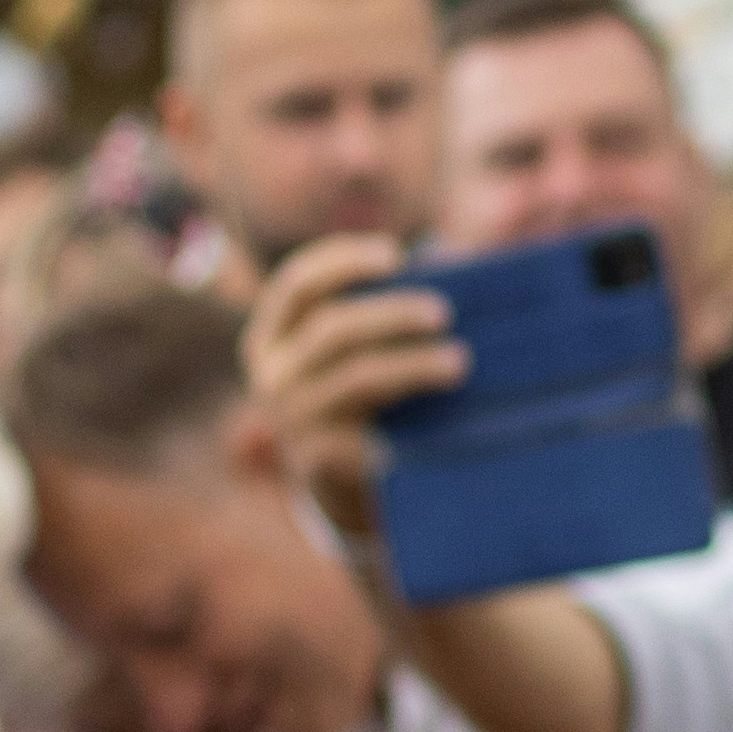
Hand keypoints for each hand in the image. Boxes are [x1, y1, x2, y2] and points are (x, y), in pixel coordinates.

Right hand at [243, 231, 466, 535]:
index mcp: (271, 334)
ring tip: (460, 359)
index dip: (343, 262)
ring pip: (358, 376)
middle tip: (444, 311)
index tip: (396, 254)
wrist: (343, 477)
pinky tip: (444, 399)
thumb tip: (447, 256)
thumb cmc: (361, 393)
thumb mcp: (358, 348)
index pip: (297, 284)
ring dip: (414, 363)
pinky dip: (410, 405)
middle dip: (392, 314)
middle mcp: (271, 373)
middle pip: (333, 328)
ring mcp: (292, 417)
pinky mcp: (319, 456)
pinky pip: (370, 424)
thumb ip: (384, 303)